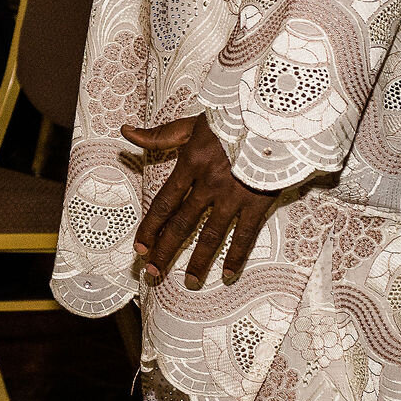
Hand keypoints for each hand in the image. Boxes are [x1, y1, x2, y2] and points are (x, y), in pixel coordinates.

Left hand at [126, 115, 279, 288]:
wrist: (274, 118)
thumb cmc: (233, 119)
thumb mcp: (192, 124)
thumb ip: (160, 135)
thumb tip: (126, 131)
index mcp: (190, 165)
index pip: (164, 202)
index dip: (150, 227)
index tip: (139, 247)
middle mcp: (209, 184)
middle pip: (182, 224)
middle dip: (165, 250)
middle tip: (152, 271)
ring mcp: (234, 196)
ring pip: (211, 235)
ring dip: (198, 261)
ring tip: (188, 282)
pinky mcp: (259, 203)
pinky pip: (245, 235)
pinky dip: (236, 256)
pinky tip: (227, 274)